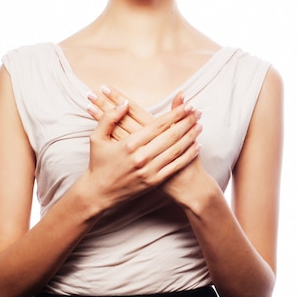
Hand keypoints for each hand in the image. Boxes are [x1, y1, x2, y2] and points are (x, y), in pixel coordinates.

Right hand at [84, 92, 202, 208]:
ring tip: (200, 126)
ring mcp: (149, 170)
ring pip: (176, 150)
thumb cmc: (98, 163)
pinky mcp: (153, 181)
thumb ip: (109, 118)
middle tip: (198, 113)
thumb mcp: (97, 138)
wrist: (98, 193)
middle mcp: (141, 157)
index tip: (187, 105)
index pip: (159, 125)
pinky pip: (175, 166)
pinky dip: (188, 156)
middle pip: (171, 136)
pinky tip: (197, 146)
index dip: (175, 114)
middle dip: (187, 122)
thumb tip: (124, 103)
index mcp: (129, 144)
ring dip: (190, 137)